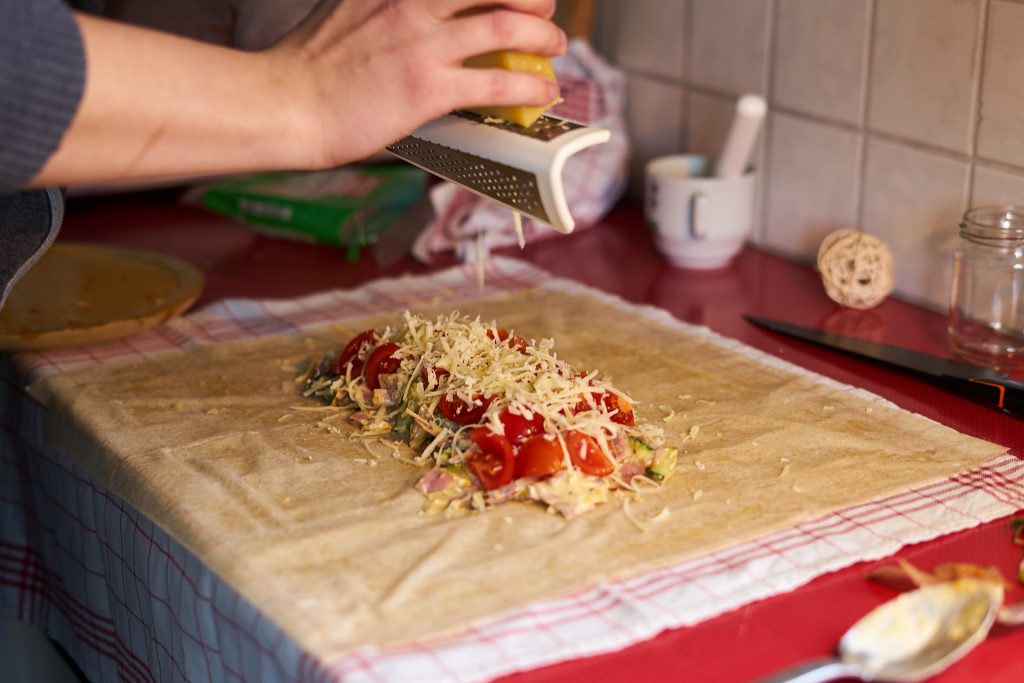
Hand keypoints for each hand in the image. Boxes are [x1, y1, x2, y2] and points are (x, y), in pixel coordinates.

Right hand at [271, 0, 565, 166]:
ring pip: (508, 27)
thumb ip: (388, 3)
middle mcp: (412, 2)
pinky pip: (498, 82)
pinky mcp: (429, 89)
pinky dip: (530, 85)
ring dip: (542, 38)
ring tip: (553, 49)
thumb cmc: (310, 64)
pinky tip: (542, 90)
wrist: (286, 102)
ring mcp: (423, 44)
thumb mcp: (350, 6)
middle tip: (544, 12)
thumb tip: (420, 14)